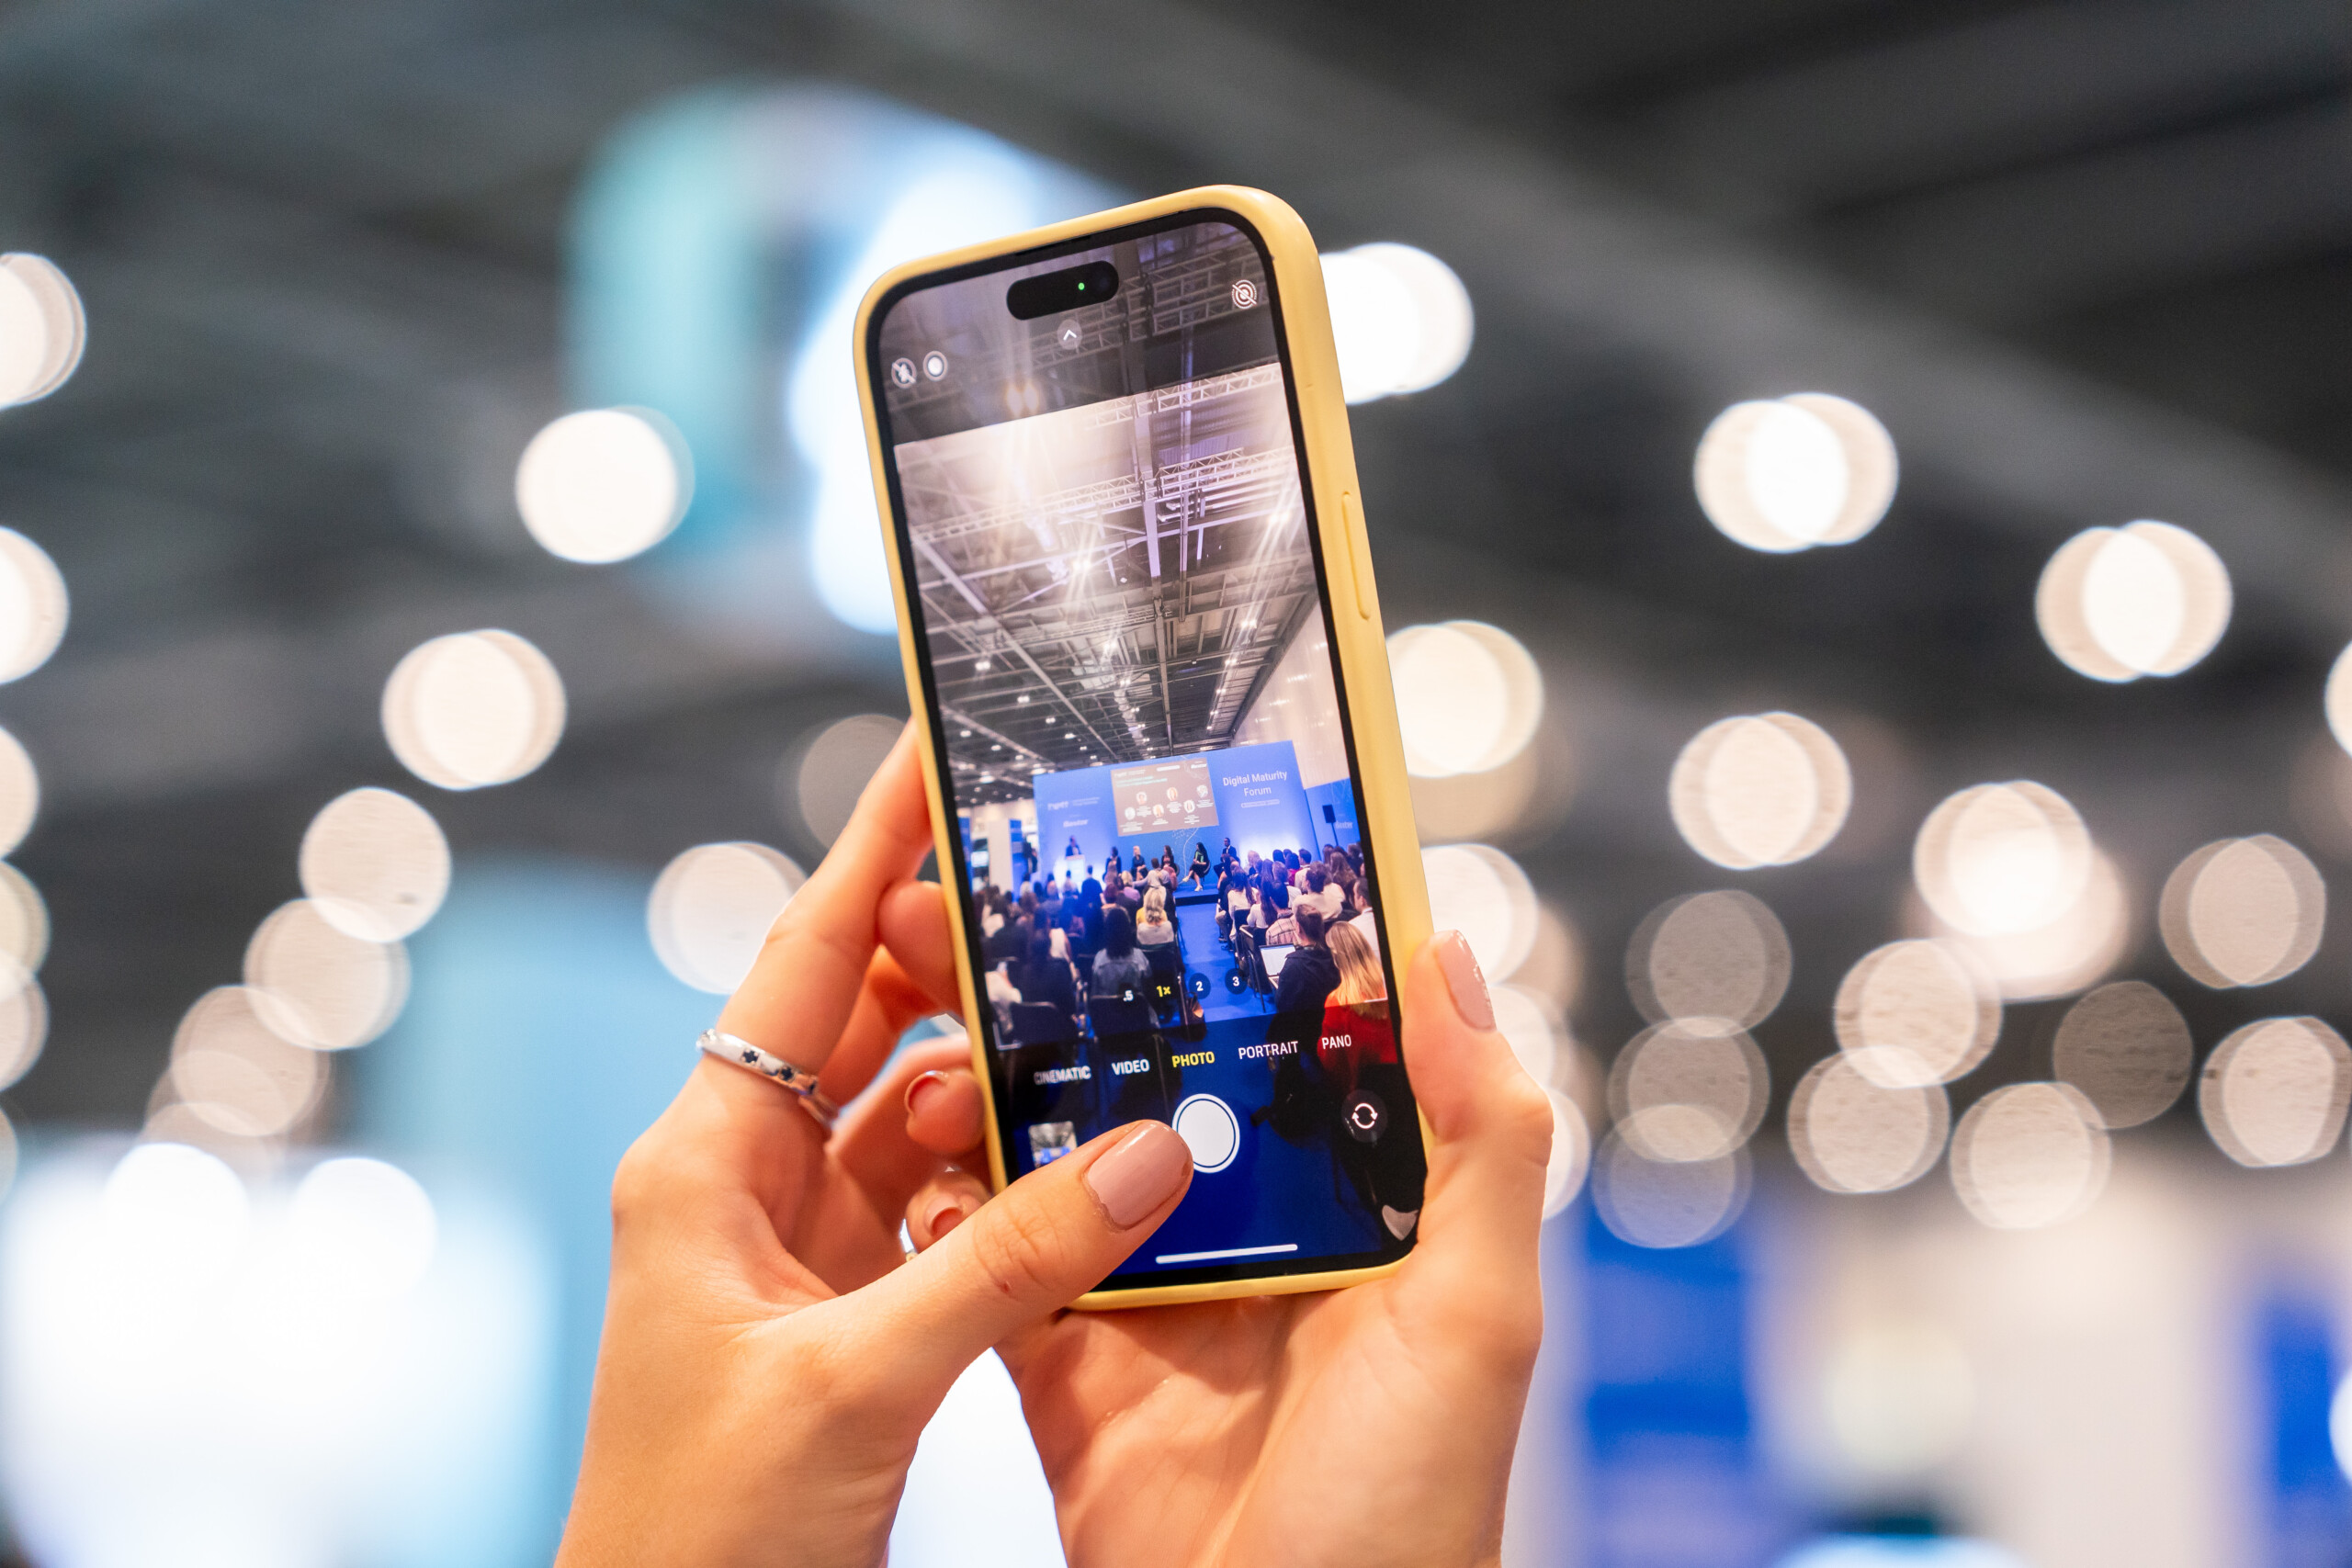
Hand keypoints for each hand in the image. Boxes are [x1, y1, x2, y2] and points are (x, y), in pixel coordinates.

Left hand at [554, 728, 1197, 1567]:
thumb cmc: (698, 1528)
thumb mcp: (859, 1379)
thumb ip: (1009, 1260)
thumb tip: (1151, 1152)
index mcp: (704, 1161)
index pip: (801, 959)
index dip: (873, 849)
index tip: (935, 752)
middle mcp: (743, 1179)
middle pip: (862, 1021)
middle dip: (957, 953)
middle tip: (1063, 880)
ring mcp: (795, 1244)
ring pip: (912, 1115)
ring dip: (996, 1075)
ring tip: (1096, 1011)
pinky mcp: (845, 1306)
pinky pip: (937, 1203)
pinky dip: (1005, 1174)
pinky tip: (1077, 1153)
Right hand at [905, 927, 1550, 1567]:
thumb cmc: (1410, 1519)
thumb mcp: (1477, 1320)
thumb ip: (1481, 1140)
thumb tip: (1445, 952)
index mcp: (1353, 1216)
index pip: (1297, 1047)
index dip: (1239, 951)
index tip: (1169, 843)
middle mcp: (1248, 1244)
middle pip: (1156, 1087)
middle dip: (1084, 1000)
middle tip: (997, 906)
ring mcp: (1148, 1307)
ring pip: (1062, 1164)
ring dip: (1000, 1091)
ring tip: (941, 1011)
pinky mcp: (1063, 1376)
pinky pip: (996, 1275)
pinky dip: (951, 1217)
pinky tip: (911, 1148)